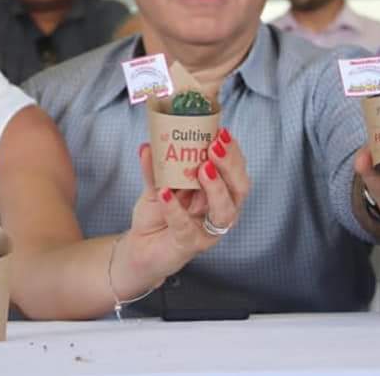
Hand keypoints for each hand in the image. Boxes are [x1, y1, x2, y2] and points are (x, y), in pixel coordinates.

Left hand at [122, 127, 250, 283]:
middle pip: (239, 189)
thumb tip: (148, 145)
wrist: (140, 247)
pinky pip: (186, 227)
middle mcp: (220, 212)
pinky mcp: (189, 245)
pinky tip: (166, 194)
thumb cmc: (158, 215)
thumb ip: (156, 167)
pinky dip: (175, 209)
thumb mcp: (157, 185)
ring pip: (224, 211)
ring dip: (216, 187)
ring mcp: (207, 231)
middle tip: (215, 147)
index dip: (233, 152)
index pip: (236, 170)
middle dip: (230, 165)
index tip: (221, 132)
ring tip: (203, 169)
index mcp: (219, 193)